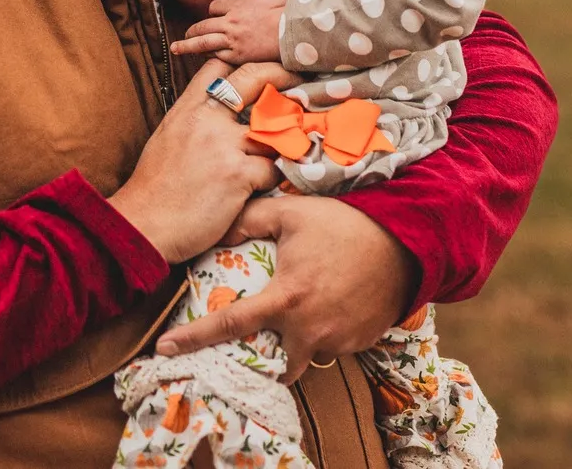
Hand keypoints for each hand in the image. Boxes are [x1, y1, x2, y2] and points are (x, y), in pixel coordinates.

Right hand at [106, 58, 297, 262]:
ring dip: (284, 140)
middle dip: (283, 74)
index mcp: (188, 108)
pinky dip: (273, 179)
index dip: (245, 61)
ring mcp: (223, 144)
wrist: (143, 225)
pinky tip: (264, 187)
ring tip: (291, 147)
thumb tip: (224, 114)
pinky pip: (273, 168)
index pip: (220, 66)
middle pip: (254, 77)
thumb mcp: (169, 138)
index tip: (265, 66)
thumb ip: (197, 120)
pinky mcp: (237, 174)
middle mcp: (207, 118)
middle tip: (302, 79)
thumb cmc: (156, 189)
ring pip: (273, 127)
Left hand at [154, 194, 416, 382]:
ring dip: (299, 341)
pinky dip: (325, 334)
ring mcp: (336, 341)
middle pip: (274, 360)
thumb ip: (252, 219)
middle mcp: (309, 329)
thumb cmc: (345, 223)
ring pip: (307, 354)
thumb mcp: (293, 212)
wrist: (407, 240)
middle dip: (264, 354)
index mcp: (286, 299)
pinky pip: (333, 347)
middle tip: (263, 334)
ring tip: (303, 313)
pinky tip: (330, 306)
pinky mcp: (359, 343)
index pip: (230, 325)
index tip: (164, 350)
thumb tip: (219, 226)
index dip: (193, 339)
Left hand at [171, 0, 285, 61]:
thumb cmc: (285, 12)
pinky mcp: (237, 55)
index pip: (214, 7)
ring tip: (177, 48)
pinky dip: (208, 56)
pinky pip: (216, 55)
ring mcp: (232, 40)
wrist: (293, 34)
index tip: (212, 16)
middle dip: (192, 30)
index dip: (211, 11)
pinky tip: (202, 58)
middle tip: (186, 34)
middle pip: (203, 25)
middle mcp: (230, 22)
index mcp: (237, 6)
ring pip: (203, 42)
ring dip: (188, 45)